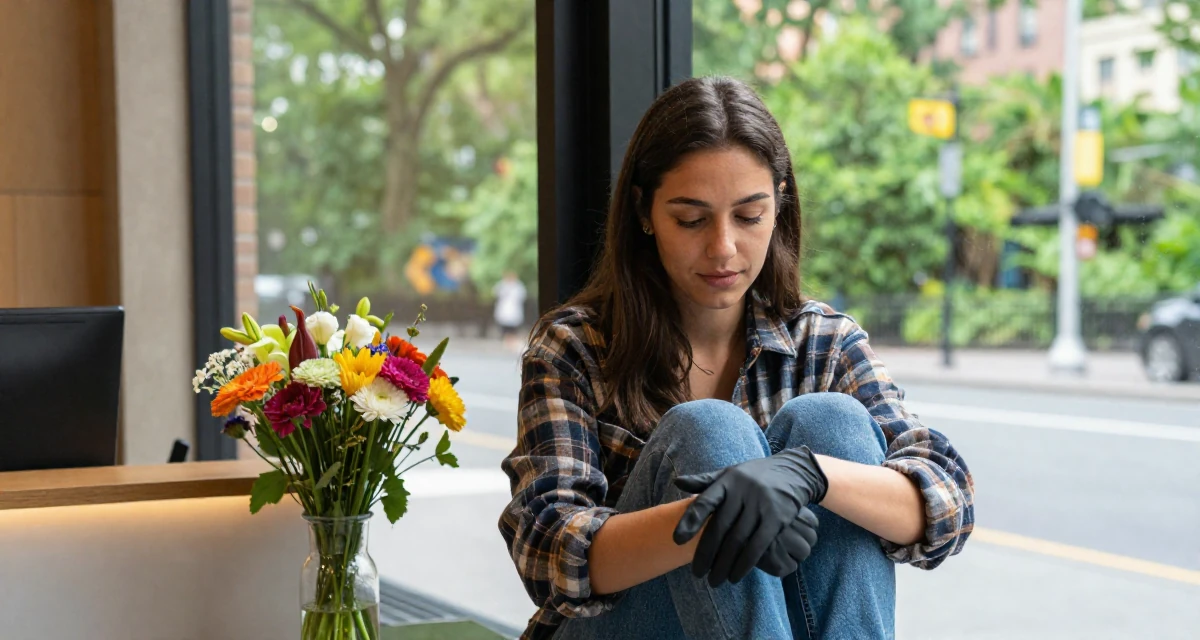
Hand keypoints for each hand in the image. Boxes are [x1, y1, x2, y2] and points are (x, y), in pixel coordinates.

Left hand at [672, 446, 827, 585]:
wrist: (794, 471)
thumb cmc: (754, 476)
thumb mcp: (730, 473)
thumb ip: (704, 481)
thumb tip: (677, 482)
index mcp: (727, 481)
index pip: (705, 502)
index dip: (690, 521)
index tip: (677, 541)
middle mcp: (742, 492)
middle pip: (719, 528)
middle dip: (706, 554)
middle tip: (697, 574)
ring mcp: (760, 505)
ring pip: (737, 541)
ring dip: (724, 564)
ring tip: (714, 581)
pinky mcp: (777, 518)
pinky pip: (758, 546)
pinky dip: (745, 564)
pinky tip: (735, 577)